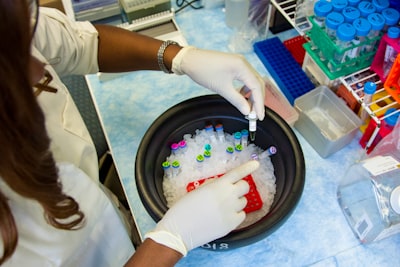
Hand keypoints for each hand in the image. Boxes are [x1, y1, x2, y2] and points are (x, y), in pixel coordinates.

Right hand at [145, 160, 259, 255]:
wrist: (180, 230)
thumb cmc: (184, 209)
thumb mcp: (198, 190)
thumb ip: (213, 185)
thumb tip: (222, 184)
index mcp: (218, 185)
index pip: (237, 173)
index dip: (248, 167)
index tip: (256, 163)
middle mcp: (228, 196)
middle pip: (245, 186)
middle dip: (239, 187)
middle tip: (231, 191)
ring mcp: (231, 210)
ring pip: (243, 201)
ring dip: (236, 201)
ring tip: (223, 207)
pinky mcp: (232, 224)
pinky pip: (242, 215)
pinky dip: (236, 214)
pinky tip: (225, 216)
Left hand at [172, 47, 264, 119]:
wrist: (190, 60)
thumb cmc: (204, 71)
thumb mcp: (221, 88)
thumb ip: (237, 100)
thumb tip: (247, 111)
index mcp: (242, 66)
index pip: (257, 87)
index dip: (259, 103)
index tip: (259, 116)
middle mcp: (243, 63)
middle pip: (258, 83)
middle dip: (258, 100)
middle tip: (255, 114)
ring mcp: (239, 63)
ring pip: (252, 81)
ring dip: (252, 95)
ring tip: (247, 107)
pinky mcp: (234, 65)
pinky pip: (245, 78)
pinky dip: (245, 89)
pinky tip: (241, 96)